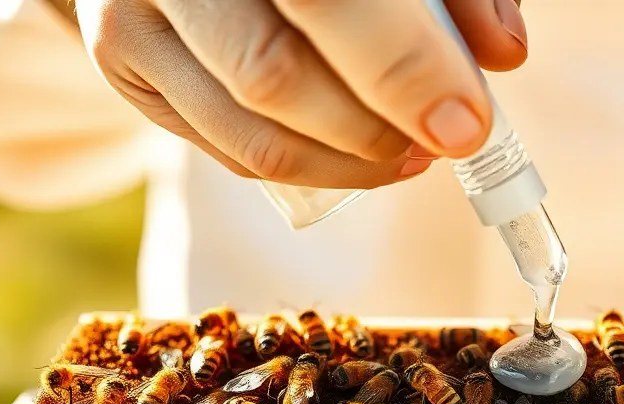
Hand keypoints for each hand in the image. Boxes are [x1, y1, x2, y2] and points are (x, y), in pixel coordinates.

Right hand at [74, 0, 526, 188]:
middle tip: (439, 142)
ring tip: (406, 155)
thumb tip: (502, 54)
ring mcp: (132, 13)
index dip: (402, 69)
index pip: (327, 1)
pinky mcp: (121, 61)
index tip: (466, 123)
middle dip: (375, 130)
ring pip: (251, 134)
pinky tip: (352, 153)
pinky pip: (226, 150)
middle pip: (274, 77)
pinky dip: (305, 167)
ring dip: (348, 167)